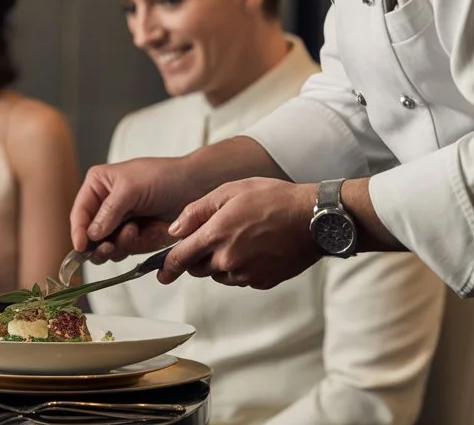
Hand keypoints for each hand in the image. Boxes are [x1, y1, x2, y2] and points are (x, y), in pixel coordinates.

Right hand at [70, 156, 200, 258]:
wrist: (196, 186)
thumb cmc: (163, 178)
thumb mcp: (131, 189)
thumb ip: (109, 211)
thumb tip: (91, 235)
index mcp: (97, 186)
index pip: (80, 213)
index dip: (78, 232)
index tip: (82, 247)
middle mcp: (105, 206)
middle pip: (91, 236)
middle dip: (102, 243)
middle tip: (111, 246)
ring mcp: (121, 223)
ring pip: (109, 247)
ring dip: (124, 244)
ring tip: (138, 231)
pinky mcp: (137, 237)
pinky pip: (130, 250)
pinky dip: (141, 244)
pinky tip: (154, 231)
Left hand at [160, 178, 321, 288]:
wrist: (312, 218)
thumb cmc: (274, 199)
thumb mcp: (230, 191)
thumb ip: (197, 211)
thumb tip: (175, 229)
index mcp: (216, 235)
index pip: (180, 258)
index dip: (167, 266)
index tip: (161, 273)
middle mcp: (228, 260)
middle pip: (198, 268)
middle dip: (198, 256)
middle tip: (216, 235)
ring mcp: (246, 274)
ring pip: (219, 274)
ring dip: (220, 262)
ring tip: (241, 237)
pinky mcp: (262, 282)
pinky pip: (240, 279)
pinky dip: (241, 267)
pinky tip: (255, 248)